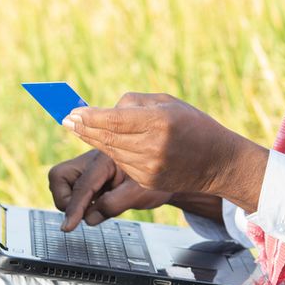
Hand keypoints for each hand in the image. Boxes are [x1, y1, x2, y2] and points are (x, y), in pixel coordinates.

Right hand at [48, 150, 173, 231]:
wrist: (163, 176)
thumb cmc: (154, 182)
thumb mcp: (139, 195)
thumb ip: (113, 205)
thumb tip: (88, 218)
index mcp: (106, 160)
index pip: (82, 186)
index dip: (74, 208)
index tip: (67, 227)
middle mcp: (92, 160)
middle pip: (58, 176)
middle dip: (65, 199)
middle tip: (85, 212)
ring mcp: (87, 168)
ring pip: (60, 183)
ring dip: (71, 200)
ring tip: (96, 207)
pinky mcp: (87, 177)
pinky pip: (70, 189)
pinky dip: (78, 201)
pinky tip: (96, 204)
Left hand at [62, 93, 268, 212]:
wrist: (218, 161)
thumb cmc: (194, 125)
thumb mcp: (168, 103)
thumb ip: (135, 104)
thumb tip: (106, 110)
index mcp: (159, 123)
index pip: (114, 120)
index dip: (90, 117)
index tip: (72, 113)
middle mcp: (152, 147)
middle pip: (107, 138)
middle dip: (83, 128)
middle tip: (66, 119)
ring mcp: (149, 167)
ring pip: (110, 152)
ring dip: (93, 139)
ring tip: (79, 127)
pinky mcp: (147, 181)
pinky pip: (120, 165)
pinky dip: (110, 152)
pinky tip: (103, 142)